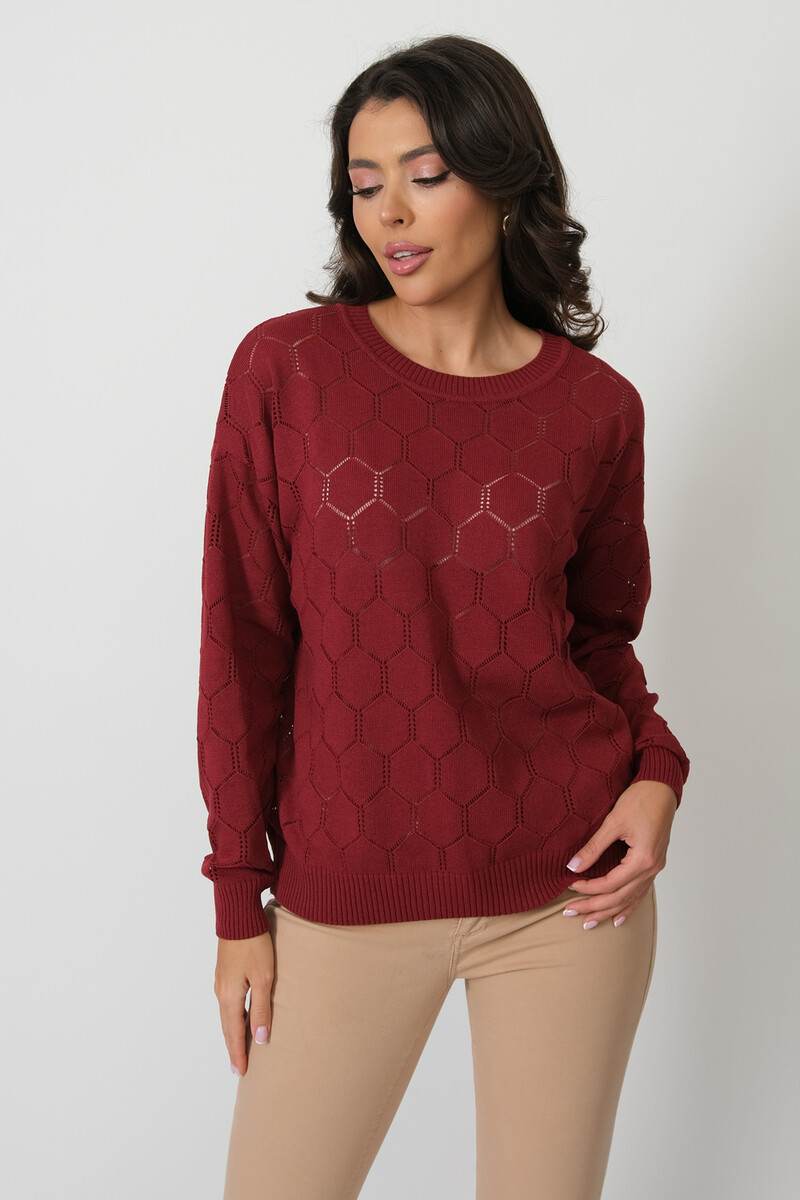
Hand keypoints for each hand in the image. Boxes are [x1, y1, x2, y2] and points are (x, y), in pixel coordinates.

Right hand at [214, 930, 274, 1076]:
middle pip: (227, 1027)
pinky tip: (240, 1018)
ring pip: (227, 1015)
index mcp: (229, 997)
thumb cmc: (254, 945)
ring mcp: (221, 982)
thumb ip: (262, 1009)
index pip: (234, 1033)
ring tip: (240, 1048)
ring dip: (233, 1033)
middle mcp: (221, 992)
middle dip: (233, 1048)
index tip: (241, 1073)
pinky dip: (233, 1017)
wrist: (238, 916)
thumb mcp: (264, 978)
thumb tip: (261, 1039)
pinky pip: (228, 1003)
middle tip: (239, 1068)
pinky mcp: (225, 973)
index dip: (239, 1054)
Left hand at [562, 779, 677, 929]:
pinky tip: (619, 917)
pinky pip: (640, 892)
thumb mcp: (614, 821)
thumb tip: (572, 866)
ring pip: (630, 899)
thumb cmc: (641, 799)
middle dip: (594, 907)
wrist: (662, 788)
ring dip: (609, 911)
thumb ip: (594, 847)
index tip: (569, 885)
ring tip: (589, 923)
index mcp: (643, 859)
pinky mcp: (654, 863)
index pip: (611, 884)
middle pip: (620, 897)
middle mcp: (652, 868)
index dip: (588, 888)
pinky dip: (628, 906)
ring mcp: (655, 868)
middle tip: (570, 913)